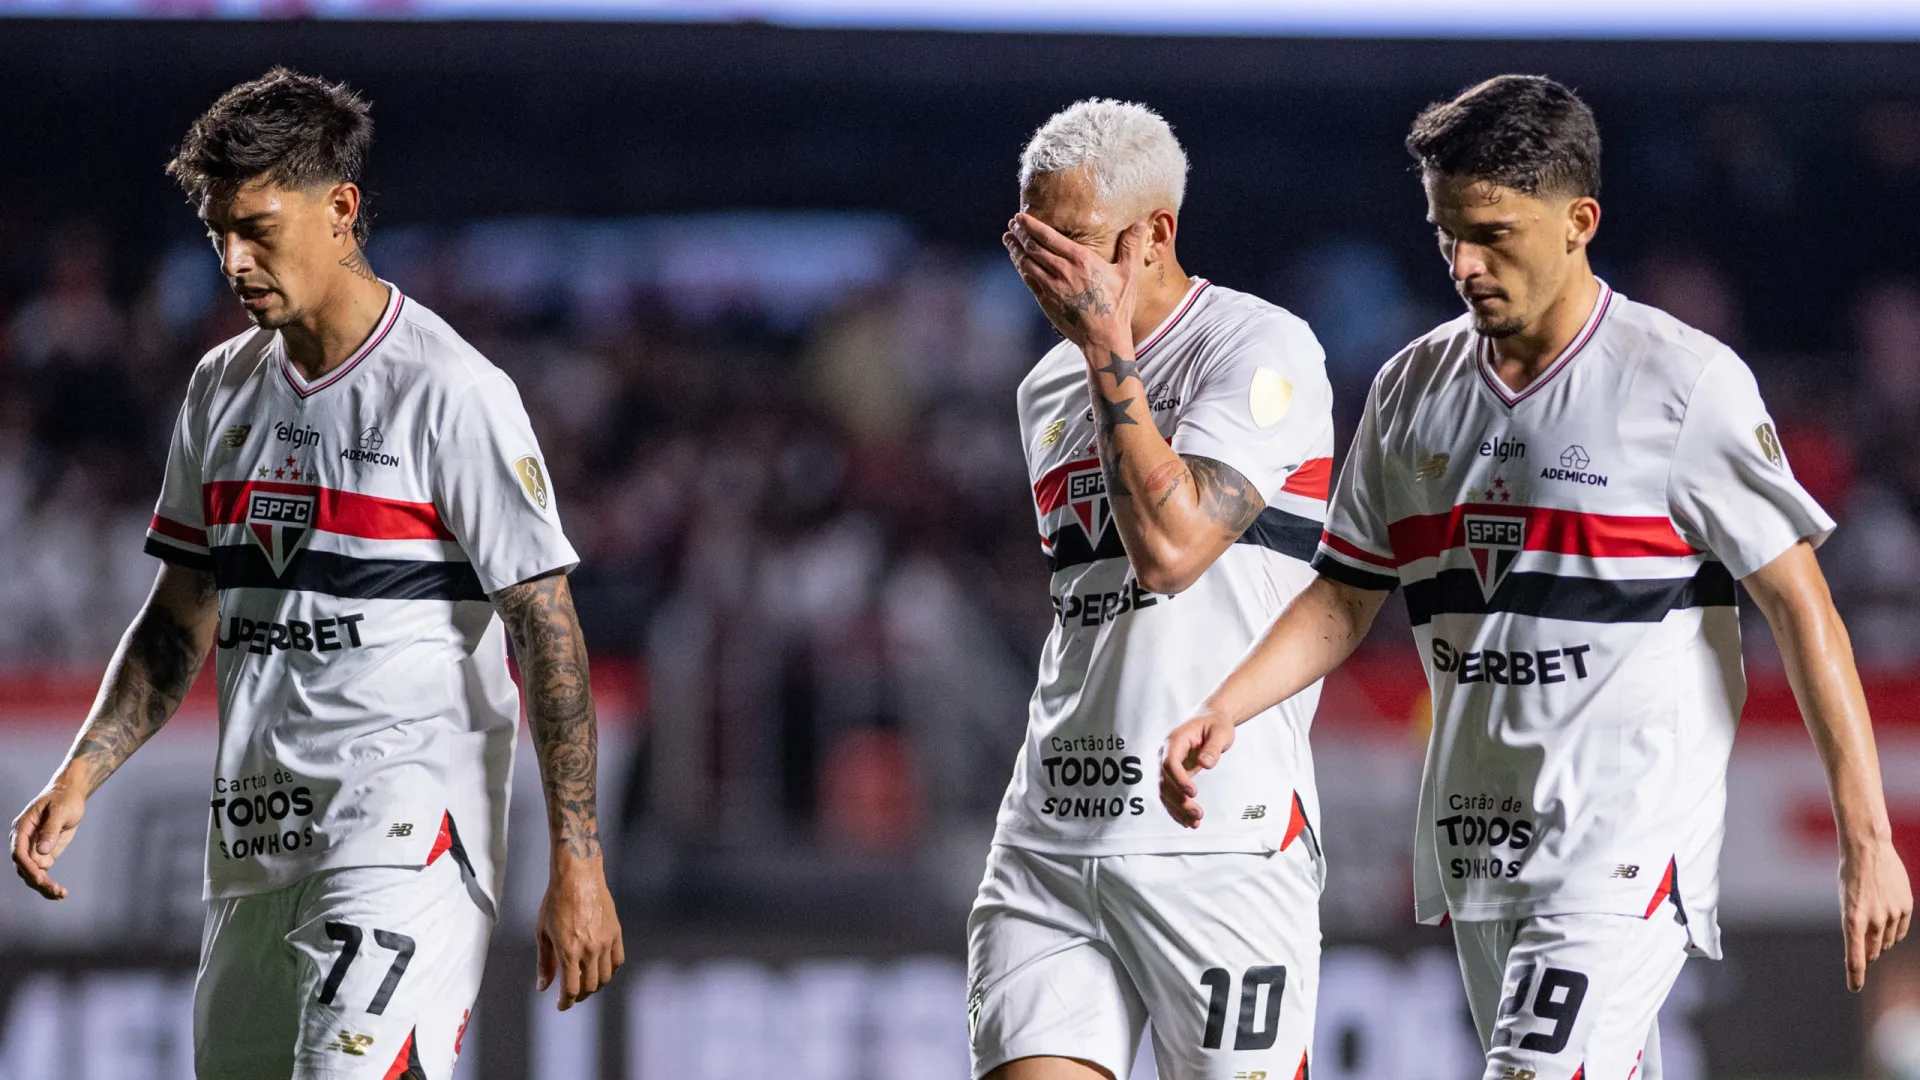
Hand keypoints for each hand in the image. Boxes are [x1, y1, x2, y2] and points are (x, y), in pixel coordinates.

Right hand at [11, 781, 86, 899]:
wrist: (70, 794)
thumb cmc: (64, 798)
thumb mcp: (60, 810)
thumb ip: (50, 830)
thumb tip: (42, 851)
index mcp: (22, 828)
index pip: (19, 852)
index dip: (27, 866)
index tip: (40, 877)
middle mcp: (24, 841)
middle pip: (24, 867)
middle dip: (37, 880)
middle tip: (55, 890)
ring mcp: (33, 849)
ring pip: (31, 873)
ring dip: (43, 886)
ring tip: (60, 894)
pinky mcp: (44, 854)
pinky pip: (42, 873)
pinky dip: (49, 884)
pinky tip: (60, 893)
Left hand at [535, 855, 625, 1009]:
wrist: (578, 877)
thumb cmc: (556, 902)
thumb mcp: (542, 933)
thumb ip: (544, 962)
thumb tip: (543, 986)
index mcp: (569, 951)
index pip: (571, 989)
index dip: (566, 1002)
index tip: (562, 1005)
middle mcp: (590, 950)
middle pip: (589, 987)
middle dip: (579, 996)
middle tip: (572, 994)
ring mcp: (605, 942)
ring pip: (605, 977)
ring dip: (594, 985)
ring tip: (585, 982)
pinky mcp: (616, 933)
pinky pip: (617, 961)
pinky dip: (610, 970)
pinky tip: (601, 968)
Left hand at [1003, 213, 1147, 347]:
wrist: (1103, 338)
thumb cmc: (1117, 307)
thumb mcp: (1129, 274)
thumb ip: (1131, 246)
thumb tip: (1140, 223)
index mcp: (1080, 260)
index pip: (1049, 237)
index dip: (1031, 225)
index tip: (1020, 217)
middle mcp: (1062, 271)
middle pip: (1033, 247)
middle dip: (1020, 233)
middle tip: (1012, 224)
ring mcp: (1051, 288)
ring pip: (1027, 263)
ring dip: (1015, 249)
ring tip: (1008, 239)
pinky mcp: (1046, 302)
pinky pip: (1029, 281)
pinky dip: (1021, 269)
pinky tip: (1018, 263)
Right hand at [1159, 709, 1236, 828]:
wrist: (1210, 720)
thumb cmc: (1216, 724)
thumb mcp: (1221, 732)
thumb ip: (1213, 748)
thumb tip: (1206, 764)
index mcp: (1175, 740)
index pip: (1169, 762)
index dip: (1178, 779)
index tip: (1193, 793)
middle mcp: (1166, 753)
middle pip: (1164, 781)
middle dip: (1179, 800)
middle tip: (1198, 814)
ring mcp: (1168, 765)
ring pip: (1165, 791)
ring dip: (1177, 809)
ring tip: (1195, 822)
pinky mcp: (1174, 775)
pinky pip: (1170, 794)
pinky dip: (1177, 809)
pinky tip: (1188, 822)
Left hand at [1840, 836, 1912, 990]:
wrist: (1868, 850)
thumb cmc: (1851, 877)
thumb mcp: (1846, 902)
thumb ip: (1857, 927)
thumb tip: (1871, 950)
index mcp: (1851, 919)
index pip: (1854, 956)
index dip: (1855, 975)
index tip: (1854, 988)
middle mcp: (1873, 919)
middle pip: (1871, 951)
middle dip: (1867, 953)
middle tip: (1863, 944)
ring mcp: (1892, 914)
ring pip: (1887, 942)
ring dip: (1880, 940)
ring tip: (1873, 921)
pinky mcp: (1905, 908)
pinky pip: (1900, 931)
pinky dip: (1893, 931)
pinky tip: (1887, 920)